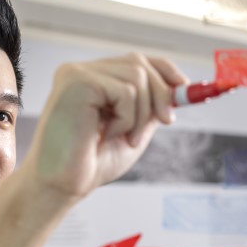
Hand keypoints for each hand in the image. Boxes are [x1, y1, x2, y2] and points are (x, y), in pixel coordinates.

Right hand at [22, 54, 183, 201]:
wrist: (61, 186)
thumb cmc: (90, 164)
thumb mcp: (133, 130)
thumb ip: (150, 108)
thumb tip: (181, 88)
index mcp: (92, 81)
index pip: (135, 60)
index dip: (164, 71)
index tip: (185, 87)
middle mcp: (81, 72)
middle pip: (139, 63)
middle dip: (161, 94)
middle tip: (165, 121)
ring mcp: (77, 74)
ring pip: (137, 76)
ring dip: (141, 113)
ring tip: (123, 137)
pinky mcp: (77, 81)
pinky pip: (125, 90)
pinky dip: (127, 117)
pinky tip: (108, 133)